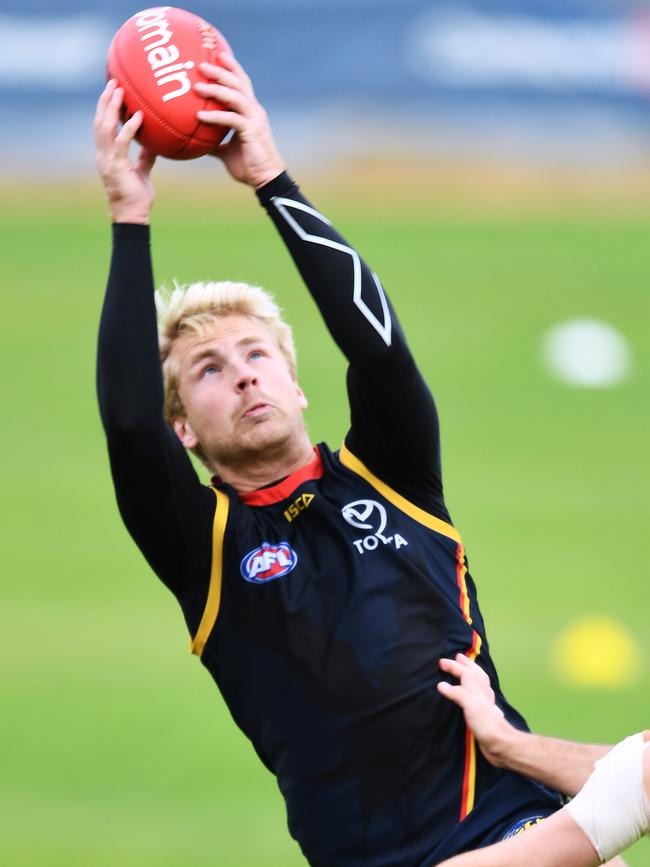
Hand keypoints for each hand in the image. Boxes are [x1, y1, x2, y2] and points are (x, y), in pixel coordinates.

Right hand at [94, 80, 155, 223]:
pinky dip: (128, 128)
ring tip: (120, 90)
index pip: (102, 127)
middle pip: (99, 121)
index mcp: (107, 156)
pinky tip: (137, 116)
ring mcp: (107, 160)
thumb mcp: (142, 173)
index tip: (112, 92)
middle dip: (105, 101)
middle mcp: (103, 155)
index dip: (105, 108)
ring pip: (104, 127)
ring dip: (111, 107)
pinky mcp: (116, 167)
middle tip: (114, 82)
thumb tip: (153, 145)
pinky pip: (121, 143)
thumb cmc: (137, 198)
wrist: (132, 216)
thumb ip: (145, 158)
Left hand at [194, 53, 284, 187]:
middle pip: (238, 83)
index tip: (217, 55)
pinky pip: (231, 119)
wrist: (266, 180)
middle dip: (220, 71)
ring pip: (235, 96)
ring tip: (197, 86)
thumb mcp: (226, 152)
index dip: (232, 68)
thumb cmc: (249, 167)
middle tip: (201, 65)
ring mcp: (255, 120)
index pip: (242, 83)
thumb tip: (196, 141)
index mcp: (251, 112)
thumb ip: (214, 143)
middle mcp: (254, 111)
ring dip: (216, 89)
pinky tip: (200, 116)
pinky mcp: (252, 131)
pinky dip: (216, 116)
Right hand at [438, 654, 519, 766]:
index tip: (441, 662)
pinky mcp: (484, 714)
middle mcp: (483, 694)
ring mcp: (485, 704)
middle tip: (458, 657)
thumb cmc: (486, 723)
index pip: (465, 673)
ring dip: (473, 673)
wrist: (501, 744)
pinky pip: (479, 695)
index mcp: (478, 689)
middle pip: (476, 674)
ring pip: (480, 683)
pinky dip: (475, 689)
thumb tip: (441, 685)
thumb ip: (457, 693)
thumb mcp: (471, 705)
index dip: (453, 666)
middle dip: (467, 664)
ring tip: (466, 669)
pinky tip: (473, 693)